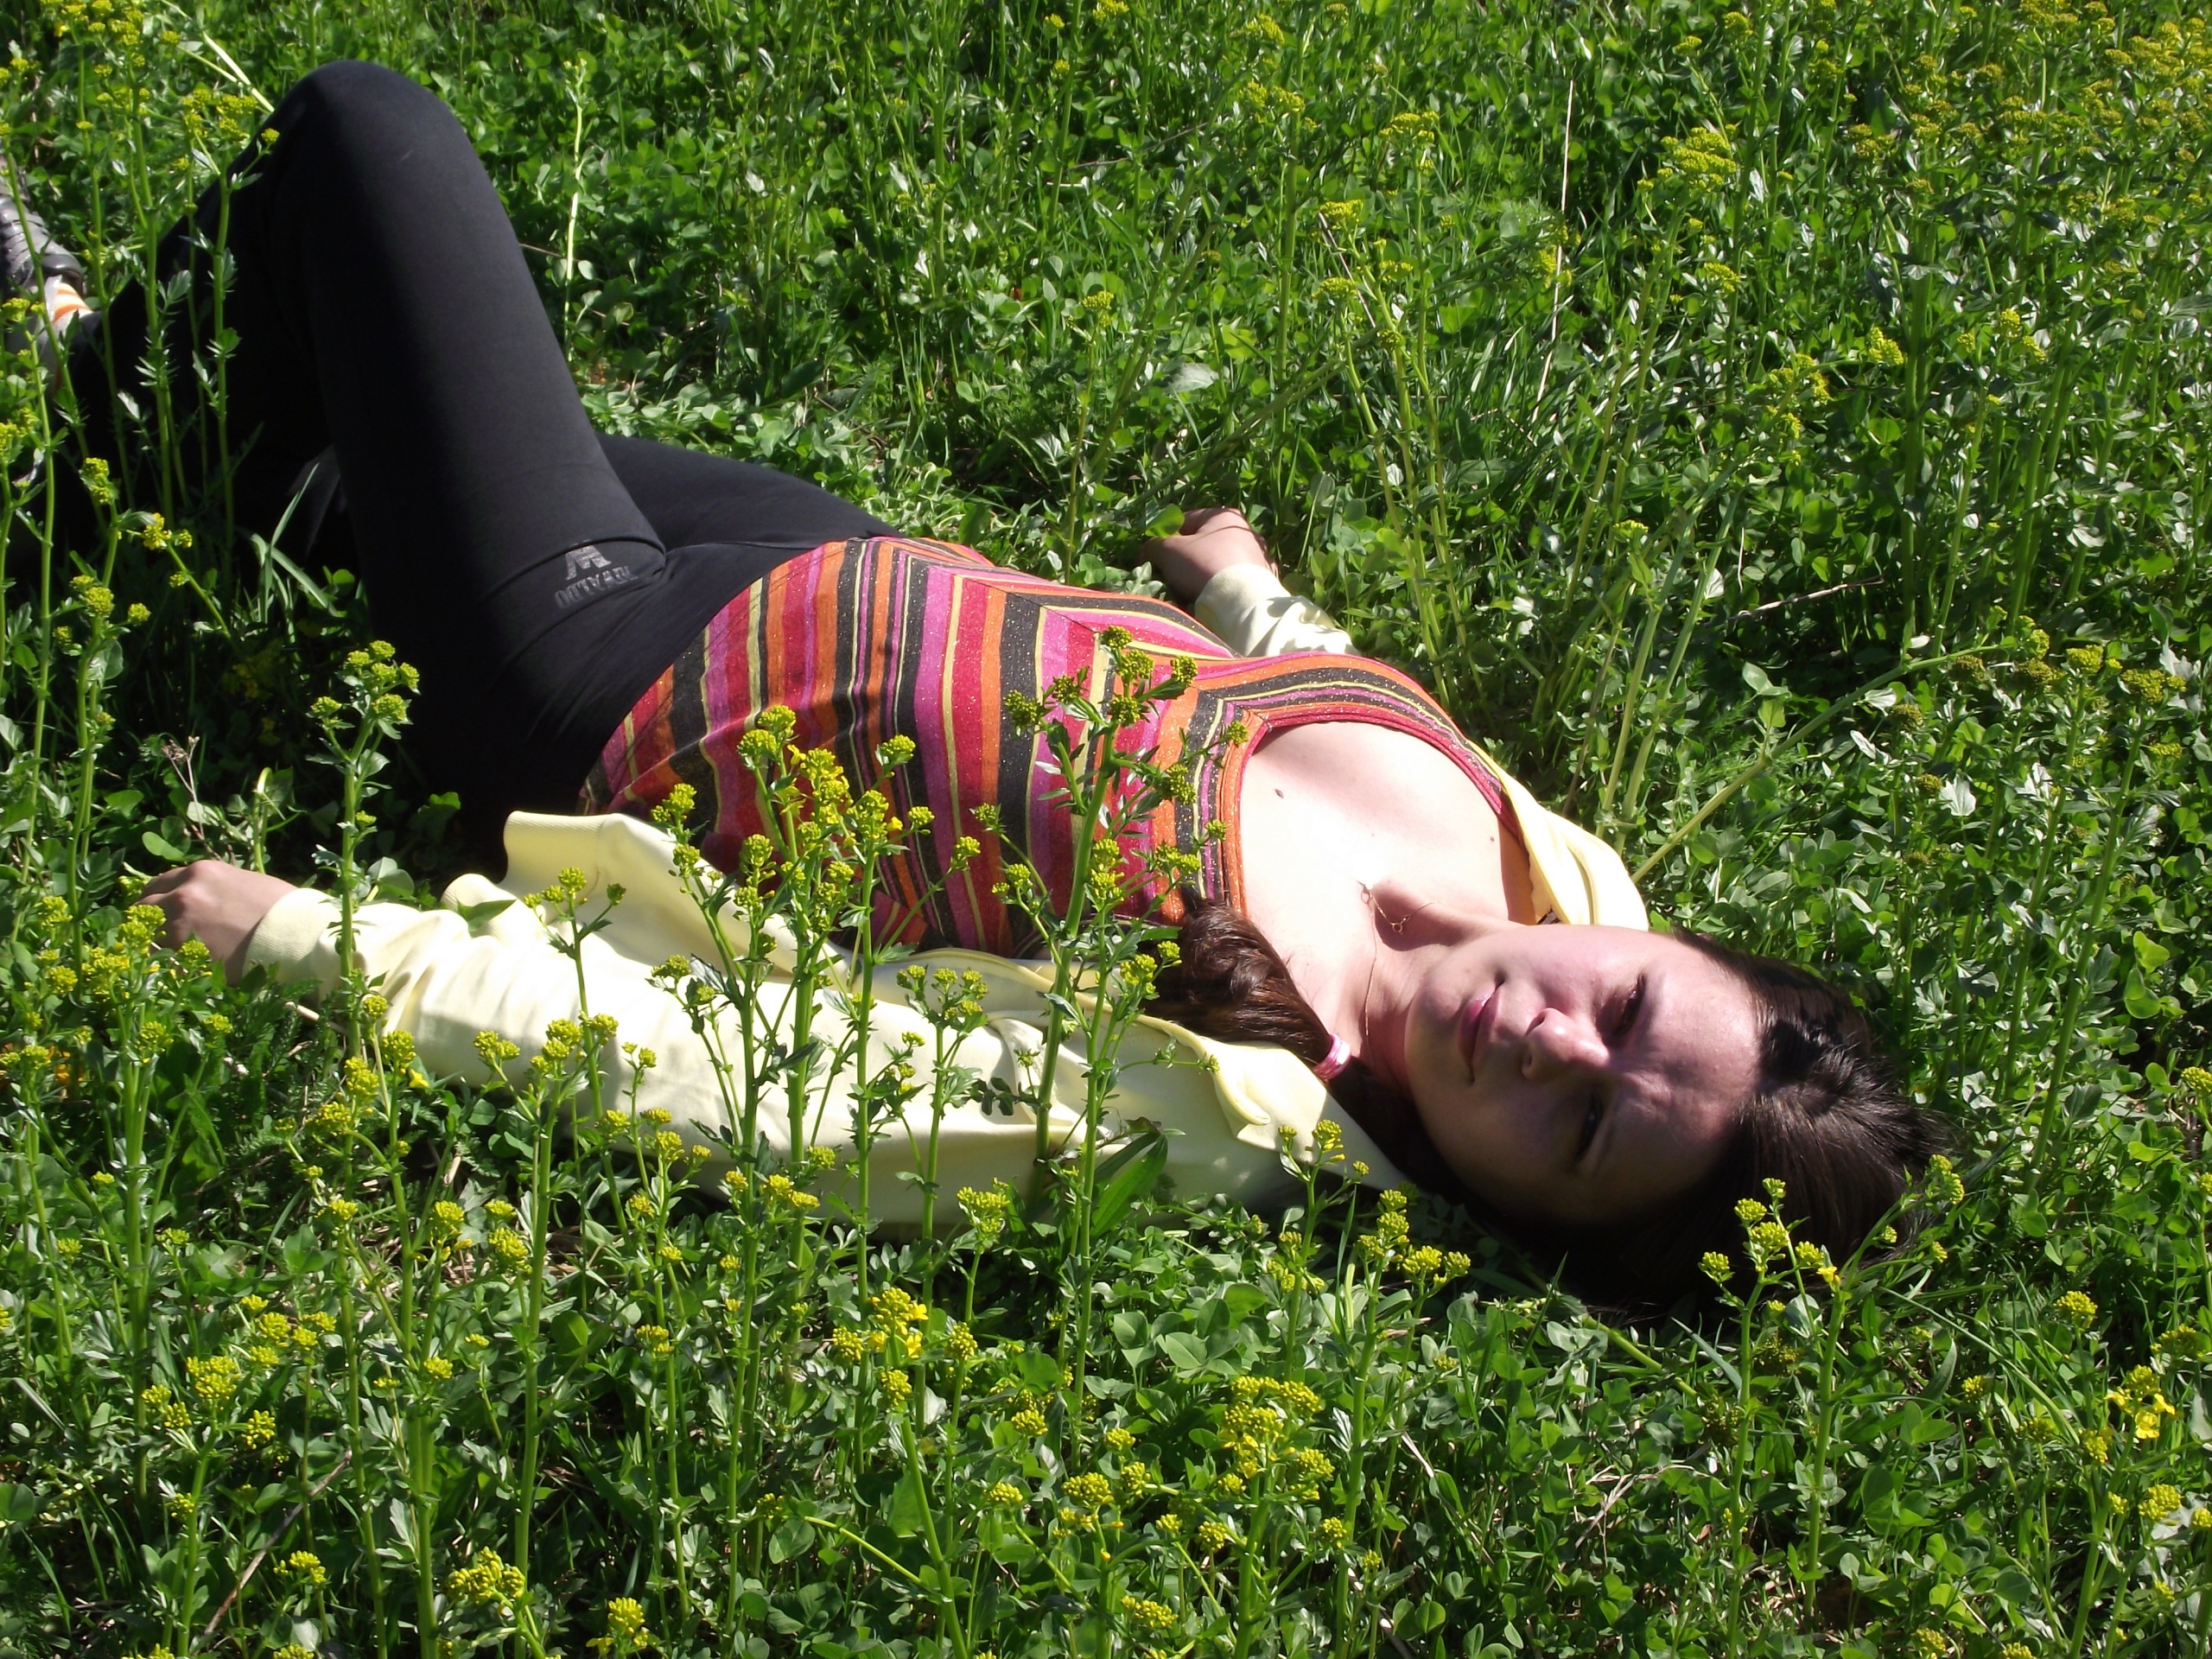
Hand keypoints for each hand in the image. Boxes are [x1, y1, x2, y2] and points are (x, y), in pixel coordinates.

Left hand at [141, 860, 297, 984]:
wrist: (297, 937)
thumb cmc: (284, 911)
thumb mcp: (247, 885)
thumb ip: (218, 889)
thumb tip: (209, 901)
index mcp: (201, 872)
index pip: (160, 884)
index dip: (160, 901)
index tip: (165, 914)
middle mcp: (184, 892)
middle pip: (144, 906)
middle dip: (150, 921)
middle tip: (162, 937)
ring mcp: (180, 922)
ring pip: (146, 935)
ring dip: (155, 945)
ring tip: (172, 957)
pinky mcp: (183, 953)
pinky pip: (160, 960)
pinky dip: (165, 966)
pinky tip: (179, 971)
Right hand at [1144, 507, 1274, 603]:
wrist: (1239, 601)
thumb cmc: (1203, 565)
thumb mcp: (1168, 551)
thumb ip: (1154, 545)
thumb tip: (1147, 550)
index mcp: (1225, 516)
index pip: (1186, 520)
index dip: (1166, 536)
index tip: (1157, 553)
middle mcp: (1247, 532)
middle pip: (1205, 544)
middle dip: (1186, 558)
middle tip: (1171, 575)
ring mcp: (1259, 557)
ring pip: (1220, 563)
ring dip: (1204, 574)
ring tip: (1189, 592)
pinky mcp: (1265, 581)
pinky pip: (1234, 582)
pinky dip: (1222, 588)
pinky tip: (1211, 600)